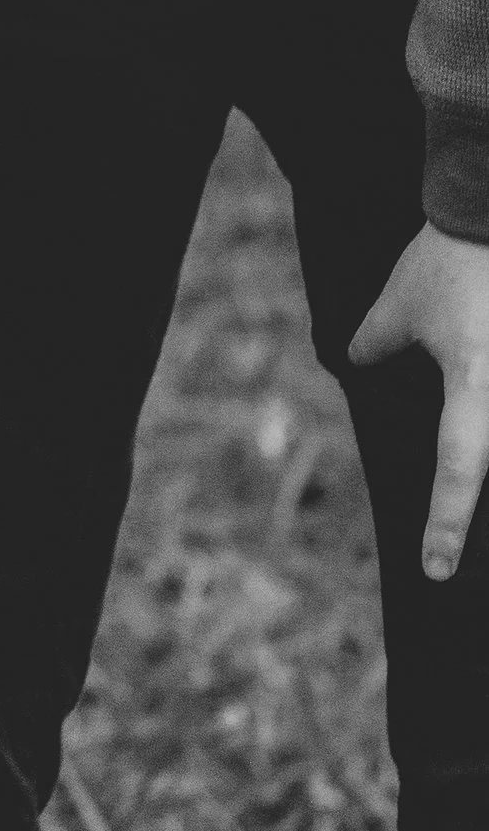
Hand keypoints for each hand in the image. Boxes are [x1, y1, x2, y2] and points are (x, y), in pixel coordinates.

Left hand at [350, 224, 488, 578]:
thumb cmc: (450, 259)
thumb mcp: (400, 303)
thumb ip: (375, 340)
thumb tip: (354, 361)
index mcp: (478, 387)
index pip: (458, 469)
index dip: (447, 523)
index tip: (435, 571)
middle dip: (473, 510)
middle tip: (456, 560)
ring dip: (486, 453)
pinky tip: (480, 419)